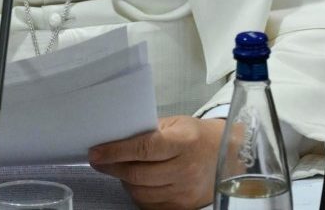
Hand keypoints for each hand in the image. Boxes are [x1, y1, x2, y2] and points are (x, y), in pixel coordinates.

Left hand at [88, 115, 224, 209]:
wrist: (228, 156)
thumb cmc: (196, 137)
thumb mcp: (175, 124)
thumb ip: (147, 130)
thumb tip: (115, 137)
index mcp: (183, 142)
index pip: (144, 148)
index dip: (116, 151)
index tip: (96, 151)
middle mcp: (185, 169)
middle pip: (138, 174)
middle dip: (113, 167)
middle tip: (99, 160)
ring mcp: (185, 191)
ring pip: (141, 192)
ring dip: (124, 180)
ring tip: (119, 168)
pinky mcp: (183, 207)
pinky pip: (150, 205)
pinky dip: (138, 194)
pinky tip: (136, 182)